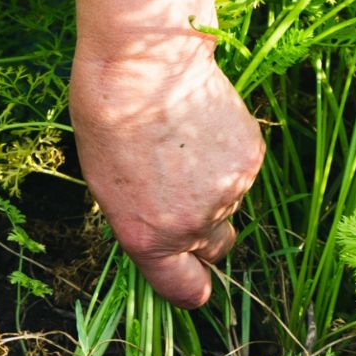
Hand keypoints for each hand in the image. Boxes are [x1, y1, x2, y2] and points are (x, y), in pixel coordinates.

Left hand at [69, 42, 264, 307]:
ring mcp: (229, 192)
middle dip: (200, 234)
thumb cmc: (106, 119)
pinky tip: (199, 126)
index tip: (194, 286)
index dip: (190, 290)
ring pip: (227, 205)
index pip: (184, 290)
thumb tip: (163, 231)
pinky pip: (239, 172)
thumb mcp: (104, 183)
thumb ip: (141, 219)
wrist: (145, 64)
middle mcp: (193, 224)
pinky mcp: (251, 159)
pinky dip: (224, 158)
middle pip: (212, 247)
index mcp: (149, 237)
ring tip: (179, 143)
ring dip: (210, 186)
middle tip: (176, 192)